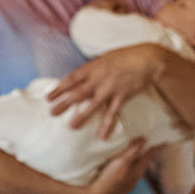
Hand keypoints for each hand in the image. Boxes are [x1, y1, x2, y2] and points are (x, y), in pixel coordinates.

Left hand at [47, 45, 164, 137]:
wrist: (146, 59)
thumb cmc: (124, 57)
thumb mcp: (104, 59)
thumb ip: (92, 70)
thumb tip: (79, 79)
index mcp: (93, 67)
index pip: (72, 78)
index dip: (59, 88)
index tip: (48, 98)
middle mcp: (99, 78)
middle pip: (78, 92)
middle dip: (64, 102)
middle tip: (52, 113)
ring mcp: (110, 87)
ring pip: (93, 104)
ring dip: (83, 115)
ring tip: (72, 126)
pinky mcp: (122, 96)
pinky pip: (113, 112)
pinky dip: (108, 124)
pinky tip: (102, 136)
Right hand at [63, 139, 153, 193]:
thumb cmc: (109, 179)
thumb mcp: (121, 163)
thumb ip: (132, 151)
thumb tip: (143, 139)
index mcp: (138, 171)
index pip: (150, 156)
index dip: (156, 147)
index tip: (162, 139)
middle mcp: (136, 177)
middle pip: (145, 162)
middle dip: (149, 152)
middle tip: (152, 141)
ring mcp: (129, 182)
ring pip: (138, 167)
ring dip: (140, 157)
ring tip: (140, 148)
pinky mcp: (122, 185)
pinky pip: (131, 171)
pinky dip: (133, 163)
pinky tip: (128, 162)